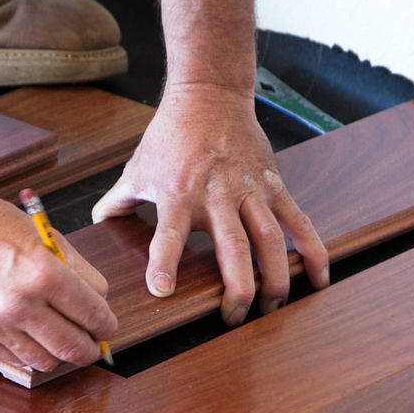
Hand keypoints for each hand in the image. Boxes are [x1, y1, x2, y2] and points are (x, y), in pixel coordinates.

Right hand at [0, 129, 114, 370]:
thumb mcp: (45, 236)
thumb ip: (76, 270)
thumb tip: (99, 301)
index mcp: (44, 273)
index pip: (94, 315)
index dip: (107, 325)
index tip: (106, 326)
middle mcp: (21, 303)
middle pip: (74, 348)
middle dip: (91, 349)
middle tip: (93, 344)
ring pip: (46, 361)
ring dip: (60, 354)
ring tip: (61, 340)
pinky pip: (15, 356)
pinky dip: (29, 350)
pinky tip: (30, 335)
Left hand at [93, 84, 328, 324]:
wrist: (209, 95)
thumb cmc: (170, 136)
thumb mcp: (135, 168)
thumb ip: (116, 203)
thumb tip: (95, 227)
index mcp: (178, 194)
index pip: (169, 234)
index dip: (164, 262)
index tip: (163, 291)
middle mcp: (217, 195)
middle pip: (232, 247)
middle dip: (237, 287)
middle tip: (234, 317)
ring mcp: (249, 190)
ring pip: (271, 239)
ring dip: (276, 277)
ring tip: (274, 306)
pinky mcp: (274, 185)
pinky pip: (297, 221)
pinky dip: (312, 250)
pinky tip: (318, 278)